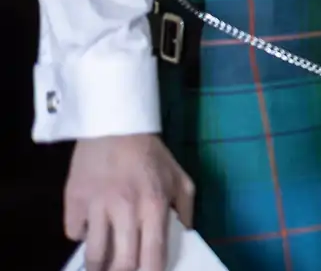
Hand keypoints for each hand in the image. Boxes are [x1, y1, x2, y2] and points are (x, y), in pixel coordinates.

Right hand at [66, 134, 195, 270]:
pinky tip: (88, 229)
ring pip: (93, 255)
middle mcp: (126, 210)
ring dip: (97, 264)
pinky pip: (73, 232)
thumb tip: (184, 235)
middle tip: (122, 270)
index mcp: (154, 205)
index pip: (153, 255)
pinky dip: (80, 236)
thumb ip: (184, 208)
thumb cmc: (150, 155)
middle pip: (120, 263)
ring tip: (101, 264)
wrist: (115, 125)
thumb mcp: (180, 177)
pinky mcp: (73, 201)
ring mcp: (96, 206)